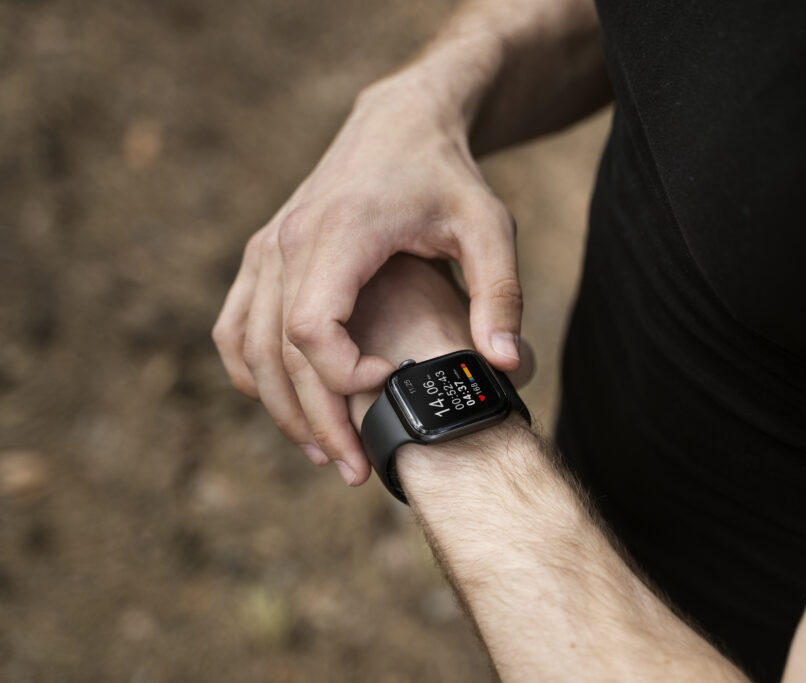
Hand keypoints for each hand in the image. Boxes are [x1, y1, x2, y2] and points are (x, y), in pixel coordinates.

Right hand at [211, 75, 522, 482]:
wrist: (400, 124)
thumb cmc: (446, 176)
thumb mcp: (488, 227)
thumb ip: (500, 295)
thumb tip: (506, 367)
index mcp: (340, 232)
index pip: (310, 326)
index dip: (341, 375)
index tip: (390, 387)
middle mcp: (288, 240)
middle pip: (278, 352)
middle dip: (316, 419)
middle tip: (355, 470)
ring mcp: (267, 248)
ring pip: (248, 348)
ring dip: (280, 407)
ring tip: (325, 453)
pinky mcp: (264, 255)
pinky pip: (236, 327)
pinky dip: (251, 373)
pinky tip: (285, 406)